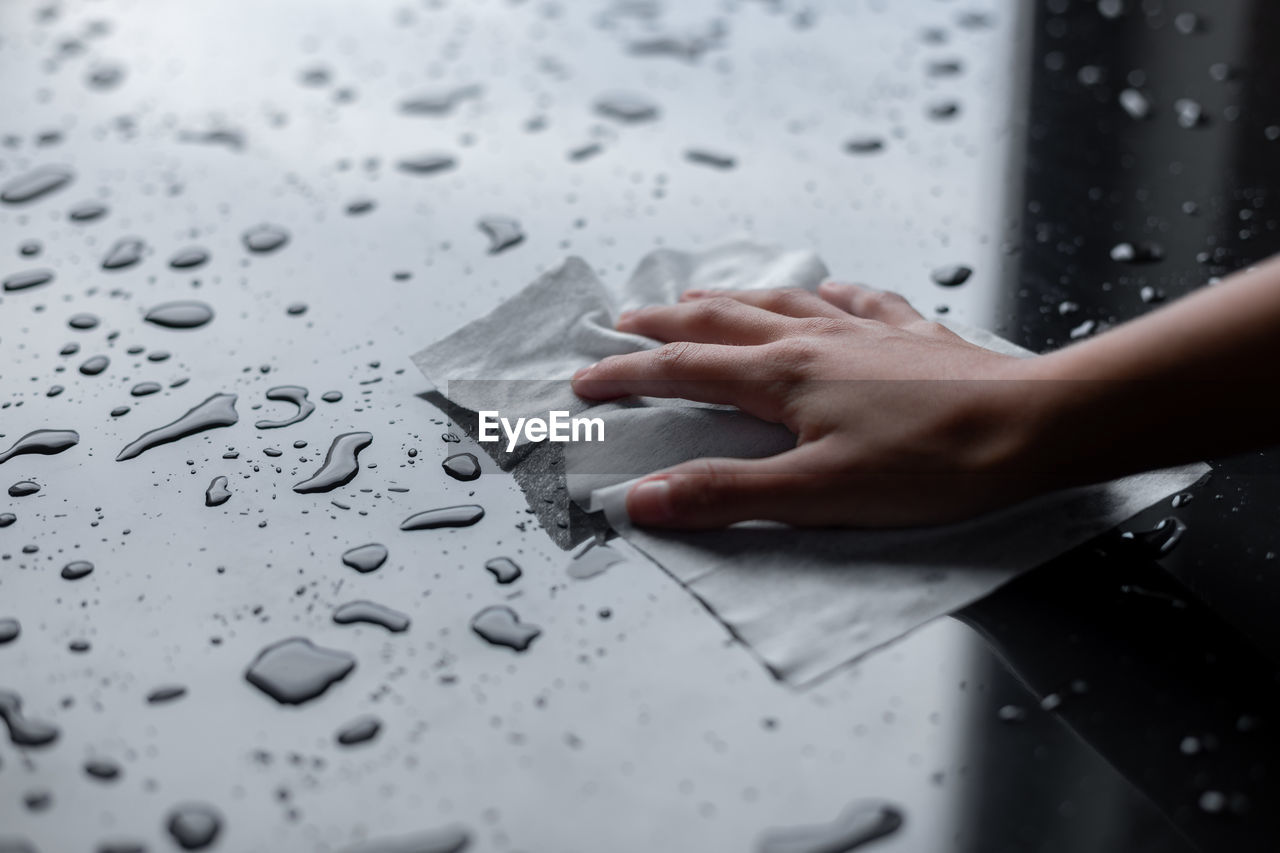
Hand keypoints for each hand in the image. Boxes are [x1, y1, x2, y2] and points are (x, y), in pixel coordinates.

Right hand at [571, 283, 1051, 528]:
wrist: (1032, 428)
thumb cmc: (933, 464)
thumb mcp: (816, 495)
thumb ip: (725, 496)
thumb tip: (644, 498)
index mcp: (783, 377)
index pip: (682, 371)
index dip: (626, 376)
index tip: (585, 382)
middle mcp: (816, 340)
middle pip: (720, 321)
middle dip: (663, 324)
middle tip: (622, 322)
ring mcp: (864, 332)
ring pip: (780, 301)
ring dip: (731, 298)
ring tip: (700, 295)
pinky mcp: (911, 335)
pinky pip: (857, 300)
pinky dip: (826, 293)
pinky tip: (826, 291)